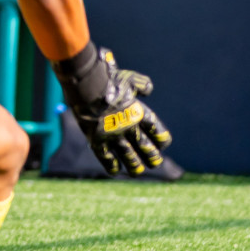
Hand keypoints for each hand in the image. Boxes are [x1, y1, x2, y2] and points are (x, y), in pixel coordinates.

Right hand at [56, 46, 171, 175]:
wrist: (87, 87)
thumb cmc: (108, 80)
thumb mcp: (130, 79)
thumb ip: (142, 84)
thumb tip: (148, 90)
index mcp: (140, 115)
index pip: (159, 135)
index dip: (162, 141)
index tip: (161, 144)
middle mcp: (130, 129)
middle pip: (147, 150)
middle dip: (152, 158)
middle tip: (154, 163)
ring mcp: (114, 136)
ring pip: (130, 158)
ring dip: (135, 167)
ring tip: (136, 171)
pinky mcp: (97, 141)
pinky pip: (107, 159)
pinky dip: (112, 166)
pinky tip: (115, 171)